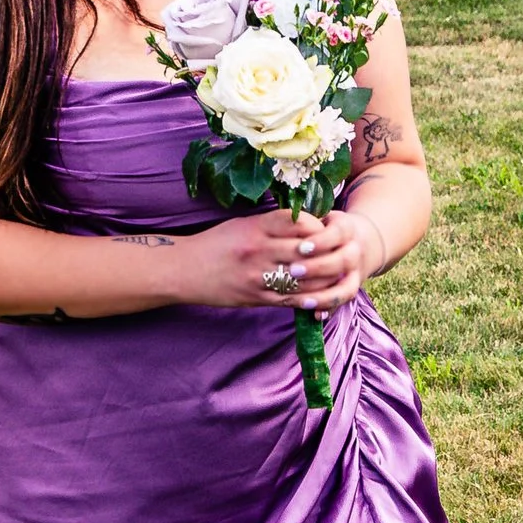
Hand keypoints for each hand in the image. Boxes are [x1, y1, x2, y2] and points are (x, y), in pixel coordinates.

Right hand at [189, 204, 379, 311]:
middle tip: (341, 250)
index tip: (323, 227)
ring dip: (325, 276)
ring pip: (304, 277)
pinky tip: (321, 297)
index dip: (316, 225)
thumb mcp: (240, 225)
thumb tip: (302, 224)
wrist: (182, 270)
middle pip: (307, 249)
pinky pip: (290, 299)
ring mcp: (259, 276)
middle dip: (328, 250)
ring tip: (337, 273)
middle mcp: (260, 250)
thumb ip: (270, 224)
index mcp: (256, 228)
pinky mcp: (256, 297)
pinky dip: (309, 298)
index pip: (298, 222)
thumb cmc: (213, 244)